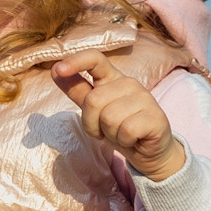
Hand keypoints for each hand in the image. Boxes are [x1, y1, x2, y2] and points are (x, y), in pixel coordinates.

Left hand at [51, 50, 185, 180]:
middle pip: (93, 100)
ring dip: (110, 134)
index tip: (58, 69)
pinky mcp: (156, 116)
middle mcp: (129, 83)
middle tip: (106, 129)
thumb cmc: (119, 128)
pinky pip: (126, 130)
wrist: (148, 151)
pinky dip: (125, 141)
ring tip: (121, 134)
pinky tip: (133, 139)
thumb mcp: (94, 110)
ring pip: (109, 118)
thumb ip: (77, 90)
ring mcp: (144, 98)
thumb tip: (54, 70)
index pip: (95, 59)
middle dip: (92, 123)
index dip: (76, 62)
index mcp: (112, 78)